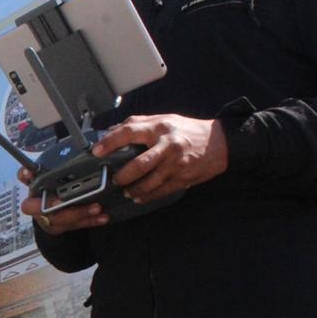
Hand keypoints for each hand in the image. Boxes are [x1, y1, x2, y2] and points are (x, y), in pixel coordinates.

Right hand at [18, 166, 108, 232]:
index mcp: (35, 183)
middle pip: (36, 206)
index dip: (25, 174)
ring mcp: (45, 217)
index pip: (24, 176)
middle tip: (64, 201)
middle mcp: (35, 201)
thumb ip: (68, 164)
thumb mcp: (63, 173)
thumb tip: (90, 150)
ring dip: (78, 213)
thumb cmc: (61, 186)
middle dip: (52, 204)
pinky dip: (88, 221)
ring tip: (96, 207)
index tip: (29, 172)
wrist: (58, 207)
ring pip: (57, 219)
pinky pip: (73, 226)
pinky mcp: (58, 227)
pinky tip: (102, 217)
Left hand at [95, 114, 227, 203]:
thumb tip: (112, 130)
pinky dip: (146, 196)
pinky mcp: (182, 178)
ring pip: (149, 182)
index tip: (96, 151)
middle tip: (113, 179)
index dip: (110, 142)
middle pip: (139, 164)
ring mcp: (175, 164)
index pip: (129, 132)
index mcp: (159, 127)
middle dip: (122, 175)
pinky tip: (138, 197)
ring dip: (133, 189)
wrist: (219, 142)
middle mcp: (167, 145)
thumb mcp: (164, 120)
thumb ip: (139, 124)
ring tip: (125, 191)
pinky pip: (160, 191)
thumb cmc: (187, 130)